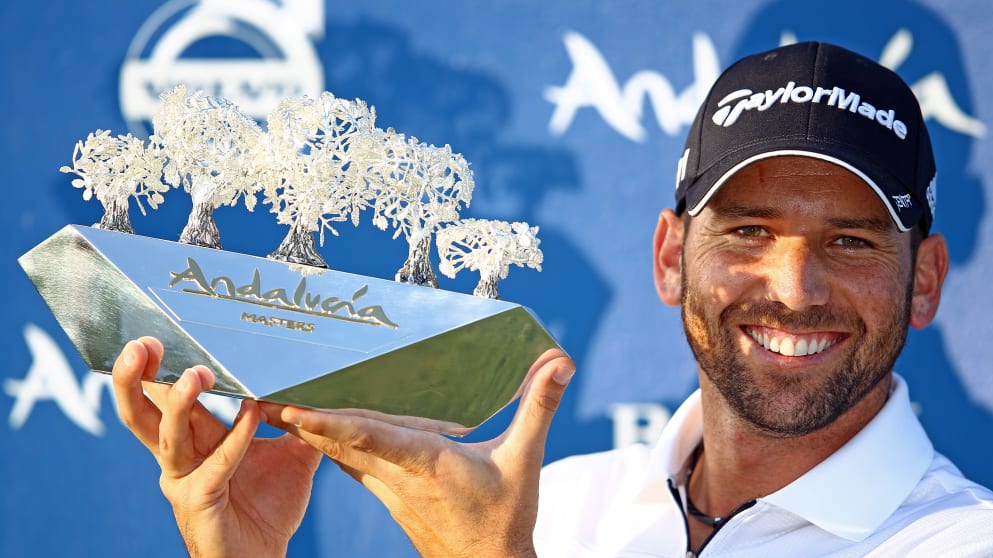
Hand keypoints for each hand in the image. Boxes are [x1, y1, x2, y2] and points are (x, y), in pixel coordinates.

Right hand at [111, 337, 322, 557]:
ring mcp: (184, 480)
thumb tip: (324, 386)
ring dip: (180, 403)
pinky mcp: (200, 501)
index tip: (158, 332)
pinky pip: (216, 465)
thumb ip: (301, 419)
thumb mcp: (292, 454)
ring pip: (168, 437)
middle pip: (143, 413)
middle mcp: (180, 457)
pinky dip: (234, 438)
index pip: (165, 396)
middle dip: (138, 378)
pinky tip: (251, 412)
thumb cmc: (268, 507)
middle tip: (144, 344)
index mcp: (194, 439)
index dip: (157, 368)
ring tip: (194, 375)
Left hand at [270, 349, 575, 557]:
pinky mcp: (388, 492)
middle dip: (302, 418)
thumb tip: (560, 362)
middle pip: (340, 441)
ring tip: (277, 403)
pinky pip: (348, 464)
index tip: (295, 411)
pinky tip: (312, 428)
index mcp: (427, 463)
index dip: (331, 424)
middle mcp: (398, 474)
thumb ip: (540, 407)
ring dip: (308, 429)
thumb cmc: (506, 518)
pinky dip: (326, 443)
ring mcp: (388, 487)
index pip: (371, 438)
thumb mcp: (526, 461)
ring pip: (338, 453)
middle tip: (264, 392)